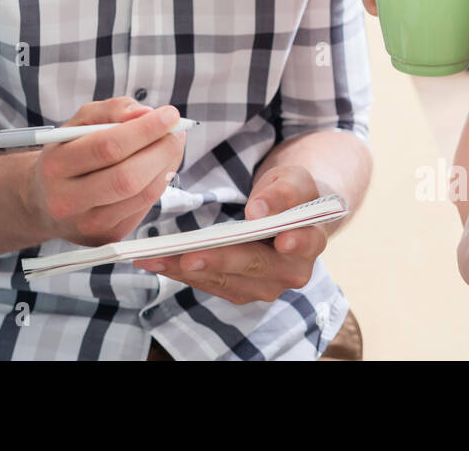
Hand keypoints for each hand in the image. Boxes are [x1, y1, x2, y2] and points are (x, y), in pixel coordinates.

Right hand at [26, 97, 185, 245]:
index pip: (107, 147)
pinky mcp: (107, 237)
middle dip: (161, 150)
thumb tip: (145, 113)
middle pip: (128, 177)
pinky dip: (159, 184)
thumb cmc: (67, 154)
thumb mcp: (79, 123)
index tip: (170, 115)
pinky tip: (159, 168)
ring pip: (142, 195)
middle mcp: (67, 200)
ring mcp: (88, 224)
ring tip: (171, 146)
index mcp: (55, 166)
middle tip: (176, 133)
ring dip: (167, 167)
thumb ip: (111, 110)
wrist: (44, 201)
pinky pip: (144, 208)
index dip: (145, 130)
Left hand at [133, 165, 326, 304]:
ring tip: (156, 259)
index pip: (305, 242)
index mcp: (312, 239)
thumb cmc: (291, 194)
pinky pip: (210, 284)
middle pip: (256, 266)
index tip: (281, 240)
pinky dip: (182, 273)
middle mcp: (292, 271)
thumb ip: (283, 192)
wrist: (286, 215)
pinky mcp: (241, 290)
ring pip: (227, 281)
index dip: (294, 242)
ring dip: (189, 270)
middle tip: (189, 256)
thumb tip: (258, 212)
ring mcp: (265, 285)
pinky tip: (157, 263)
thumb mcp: (293, 179)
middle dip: (220, 261)